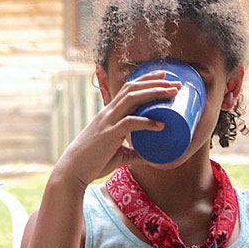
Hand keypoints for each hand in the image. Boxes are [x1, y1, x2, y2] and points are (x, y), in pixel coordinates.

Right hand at [57, 70, 179, 188]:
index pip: (127, 89)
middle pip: (133, 88)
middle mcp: (108, 113)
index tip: (163, 77)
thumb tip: (150, 157)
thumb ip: (133, 154)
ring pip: (132, 98)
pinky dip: (147, 122)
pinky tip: (160, 124)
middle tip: (176, 83)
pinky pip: (130, 122)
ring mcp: (108, 122)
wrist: (72, 170)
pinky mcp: (109, 134)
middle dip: (155, 83)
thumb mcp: (117, 155)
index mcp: (109, 114)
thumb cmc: (92, 162)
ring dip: (154, 93)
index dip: (146, 80)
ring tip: (173, 93)